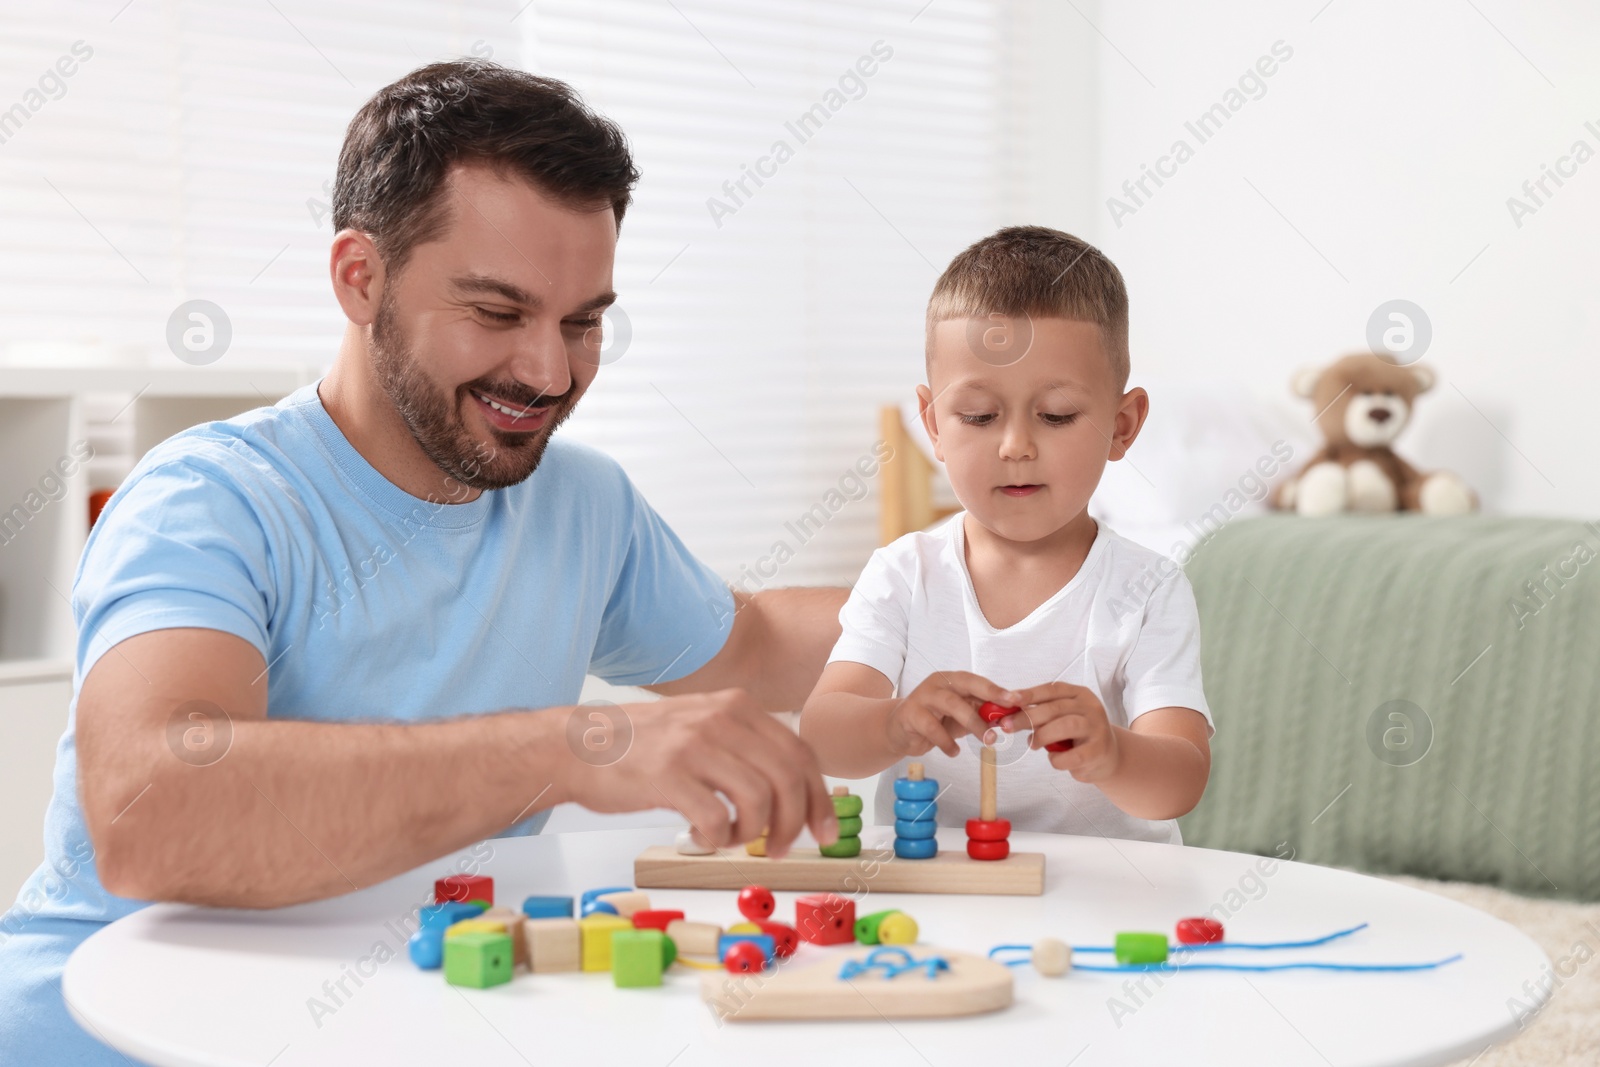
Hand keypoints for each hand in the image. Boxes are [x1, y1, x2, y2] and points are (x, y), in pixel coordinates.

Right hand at [560, 688, 835, 858]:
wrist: (576, 745)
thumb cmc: (641, 746)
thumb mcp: (703, 726)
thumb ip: (745, 747)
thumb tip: (793, 790)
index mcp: (737, 707)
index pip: (801, 753)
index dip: (818, 798)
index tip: (823, 831)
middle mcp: (721, 719)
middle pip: (788, 777)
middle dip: (793, 822)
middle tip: (778, 847)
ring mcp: (694, 745)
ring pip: (759, 799)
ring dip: (753, 832)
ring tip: (732, 839)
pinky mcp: (667, 775)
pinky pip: (716, 819)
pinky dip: (717, 838)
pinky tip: (699, 836)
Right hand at [885, 672, 1017, 758]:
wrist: (898, 729)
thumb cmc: (934, 720)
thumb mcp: (960, 716)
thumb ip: (980, 713)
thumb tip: (1010, 717)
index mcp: (952, 679)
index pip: (977, 680)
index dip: (996, 689)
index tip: (1016, 699)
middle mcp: (937, 683)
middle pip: (965, 686)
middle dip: (988, 700)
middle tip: (1005, 718)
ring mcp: (922, 696)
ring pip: (952, 705)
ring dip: (973, 723)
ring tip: (987, 741)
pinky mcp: (910, 714)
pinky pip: (932, 728)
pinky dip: (946, 742)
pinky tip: (954, 751)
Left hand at [1009, 682, 1121, 781]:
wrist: (1107, 756)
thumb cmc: (1077, 735)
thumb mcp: (1060, 718)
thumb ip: (1038, 714)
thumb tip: (1007, 713)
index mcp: (1080, 695)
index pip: (1052, 689)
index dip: (1030, 694)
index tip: (1010, 699)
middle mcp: (1090, 708)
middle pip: (1055, 708)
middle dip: (1027, 717)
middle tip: (1007, 726)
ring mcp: (1097, 729)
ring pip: (1065, 726)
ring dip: (1042, 736)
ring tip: (1033, 744)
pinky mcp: (1098, 751)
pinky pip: (1072, 755)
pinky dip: (1057, 759)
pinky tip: (1055, 758)